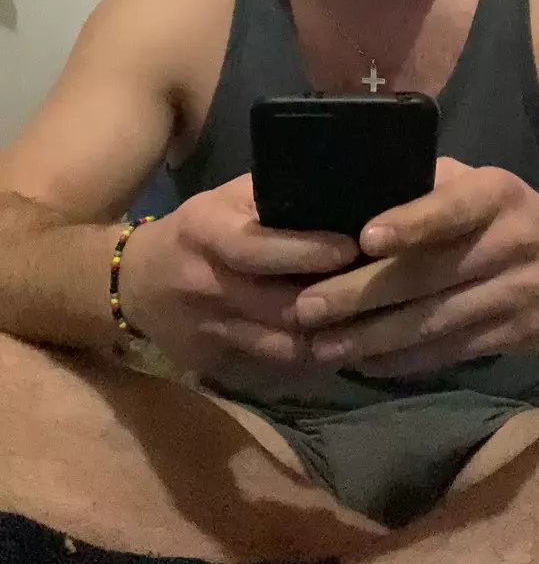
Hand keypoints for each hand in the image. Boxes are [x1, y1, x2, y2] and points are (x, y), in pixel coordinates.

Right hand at [120, 174, 357, 374]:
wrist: (132, 285)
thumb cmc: (195, 232)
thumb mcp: (223, 201)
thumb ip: (271, 198)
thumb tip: (337, 193)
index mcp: (206, 234)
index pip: (257, 248)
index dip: (306, 251)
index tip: (353, 248)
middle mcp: (206, 286)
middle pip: (278, 305)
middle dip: (333, 302)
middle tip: (382, 291)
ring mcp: (209, 332)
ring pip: (282, 346)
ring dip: (331, 339)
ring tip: (375, 325)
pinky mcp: (214, 366)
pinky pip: (273, 369)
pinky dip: (310, 361)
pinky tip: (344, 349)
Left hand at [291, 159, 538, 376]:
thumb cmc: (503, 215)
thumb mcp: (476, 184)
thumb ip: (425, 187)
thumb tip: (345, 196)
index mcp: (497, 194)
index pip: (452, 208)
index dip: (411, 223)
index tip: (365, 238)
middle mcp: (513, 242)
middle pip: (430, 275)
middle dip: (362, 294)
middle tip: (307, 308)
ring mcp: (519, 294)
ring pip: (435, 322)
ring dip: (373, 338)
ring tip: (322, 346)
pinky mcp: (517, 336)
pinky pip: (450, 352)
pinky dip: (403, 361)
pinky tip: (363, 363)